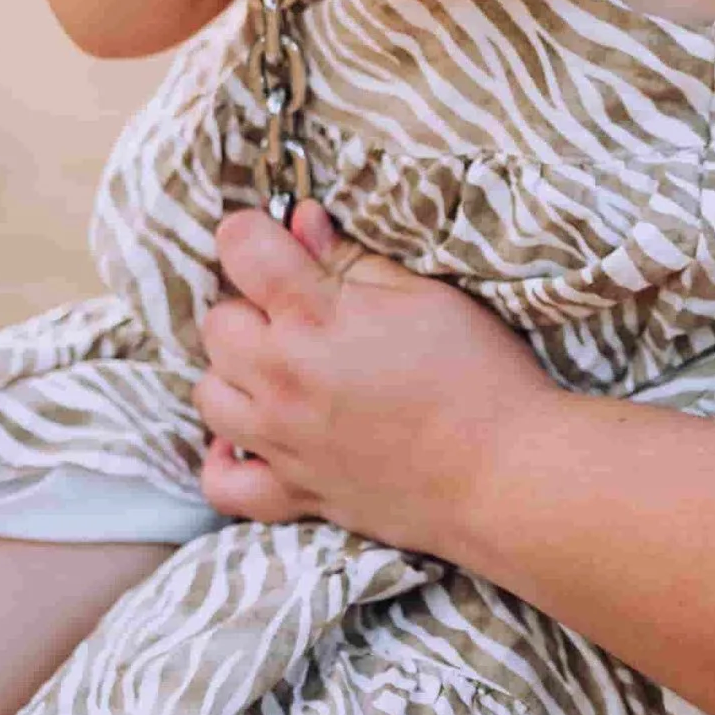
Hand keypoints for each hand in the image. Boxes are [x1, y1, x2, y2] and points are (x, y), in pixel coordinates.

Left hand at [195, 206, 554, 542]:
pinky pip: (223, 484)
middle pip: (217, 322)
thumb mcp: (425, 294)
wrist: (505, 473)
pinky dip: (227, 460)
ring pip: (209, 394)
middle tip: (304, 307)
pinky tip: (253, 438)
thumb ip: (351, 258)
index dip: (257, 232)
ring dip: (235, 372)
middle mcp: (282, 378)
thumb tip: (301, 222)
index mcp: (315, 318)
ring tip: (284, 366)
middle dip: (250, 303)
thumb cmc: (479, 376)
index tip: (281, 238)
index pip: (240, 249)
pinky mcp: (296, 493)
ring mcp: (282, 441)